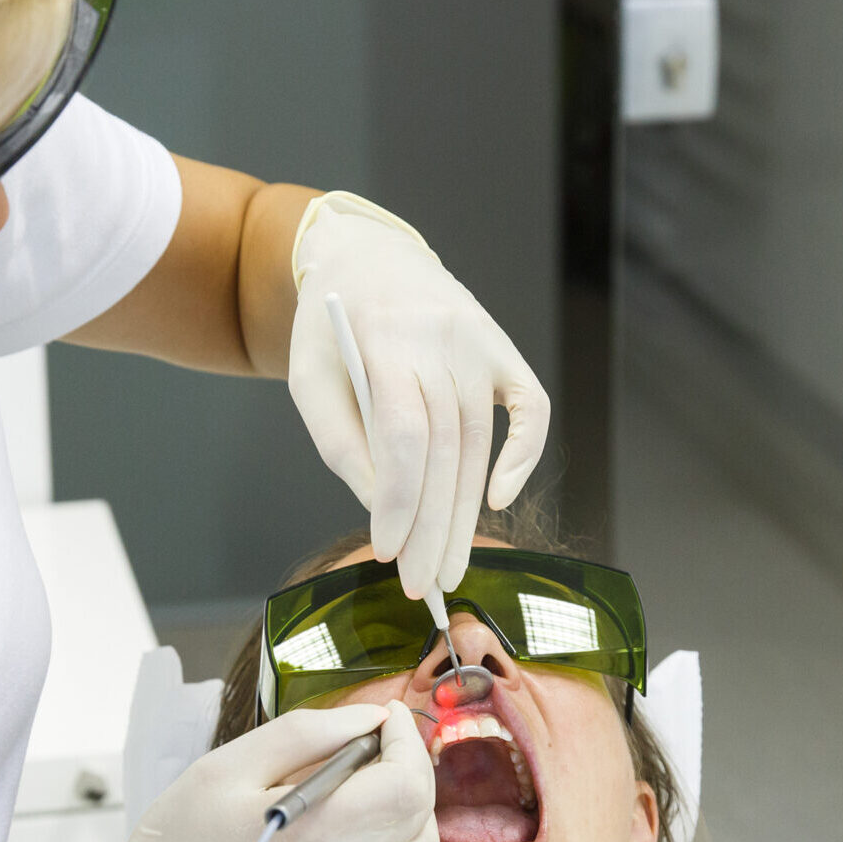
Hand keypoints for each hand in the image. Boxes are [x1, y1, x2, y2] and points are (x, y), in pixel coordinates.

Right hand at [53, 700, 530, 841]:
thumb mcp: (224, 769)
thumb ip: (303, 735)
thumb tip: (365, 721)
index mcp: (320, 833)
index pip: (402, 772)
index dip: (399, 733)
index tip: (376, 717)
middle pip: (418, 803)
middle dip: (407, 761)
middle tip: (372, 743)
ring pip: (424, 841)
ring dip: (413, 802)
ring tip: (369, 785)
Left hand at [287, 192, 550, 597]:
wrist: (369, 257)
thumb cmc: (332, 330)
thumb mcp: (312, 380)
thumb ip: (342, 444)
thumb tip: (381, 512)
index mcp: (384, 340)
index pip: (403, 434)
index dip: (399, 500)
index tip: (388, 552)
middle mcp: (441, 338)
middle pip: (445, 449)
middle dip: (434, 526)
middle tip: (424, 584)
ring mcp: (480, 342)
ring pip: (480, 441)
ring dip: (465, 511)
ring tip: (449, 565)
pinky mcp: (504, 349)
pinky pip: (531, 408)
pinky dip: (523, 455)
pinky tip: (499, 498)